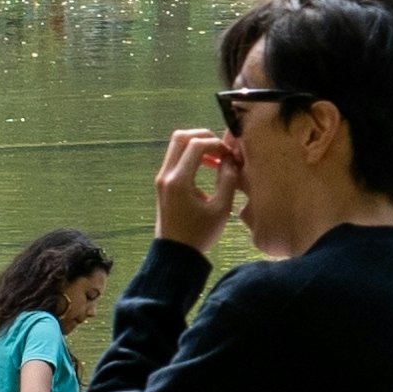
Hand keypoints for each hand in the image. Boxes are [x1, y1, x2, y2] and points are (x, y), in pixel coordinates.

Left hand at [152, 125, 247, 250]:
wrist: (175, 254)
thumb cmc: (200, 234)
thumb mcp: (221, 209)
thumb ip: (228, 180)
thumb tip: (230, 160)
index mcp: (179, 181)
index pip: (196, 145)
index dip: (216, 144)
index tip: (230, 155)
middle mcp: (166, 175)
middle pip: (180, 137)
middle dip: (203, 137)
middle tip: (221, 148)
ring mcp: (161, 178)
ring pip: (176, 145)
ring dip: (197, 146)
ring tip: (216, 159)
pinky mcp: (163, 183)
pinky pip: (175, 158)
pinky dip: (191, 156)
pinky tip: (207, 167)